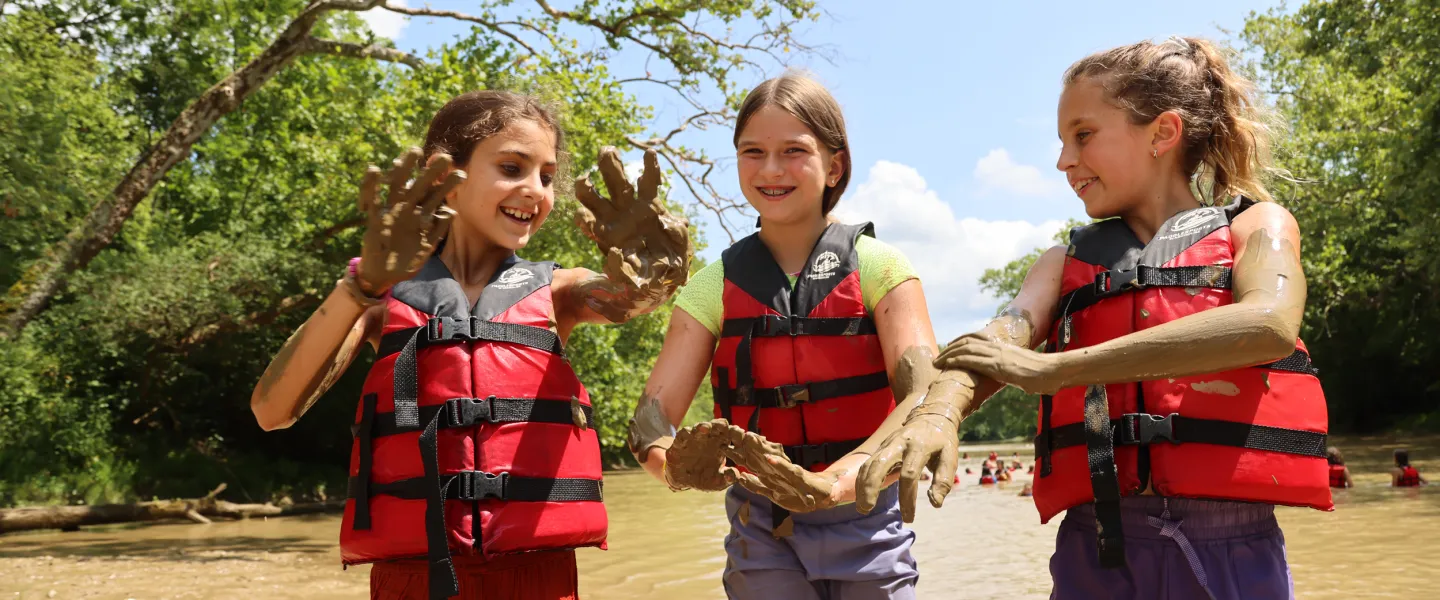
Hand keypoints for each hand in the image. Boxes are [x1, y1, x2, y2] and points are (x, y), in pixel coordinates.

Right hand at [356, 148, 462, 294]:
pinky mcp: (374, 219)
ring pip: (398, 185)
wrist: (384, 275)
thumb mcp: (426, 247)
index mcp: (420, 216)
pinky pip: (372, 198)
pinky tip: (374, 170)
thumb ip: (438, 230)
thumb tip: (450, 212)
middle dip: (432, 172)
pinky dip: (371, 184)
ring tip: (414, 151)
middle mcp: (407, 209)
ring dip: (405, 168)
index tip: (460, 172)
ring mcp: (391, 211)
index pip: (434, 196)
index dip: (445, 184)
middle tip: (446, 157)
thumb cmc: (407, 261)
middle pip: (420, 185)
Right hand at [574, 147, 691, 321]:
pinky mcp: (603, 240)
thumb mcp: (681, 243)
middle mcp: (629, 209)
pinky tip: (583, 218)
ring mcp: (613, 223)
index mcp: (650, 205)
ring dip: (587, 187)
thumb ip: (677, 230)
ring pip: (595, 199)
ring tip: (584, 179)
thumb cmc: (671, 259)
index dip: (651, 167)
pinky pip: (590, 227)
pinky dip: (586, 222)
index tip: (651, 152)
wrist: (658, 285)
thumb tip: (667, 220)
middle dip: (610, 164)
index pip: (650, 182)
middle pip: (617, 181)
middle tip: (606, 150)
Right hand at [664, 419, 735, 491]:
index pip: (732, 435)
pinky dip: (686, 433)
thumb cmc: (703, 478)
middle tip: (725, 428)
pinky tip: (688, 434)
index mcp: (722, 445)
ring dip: (704, 426)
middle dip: (722, 426)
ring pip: (701, 427)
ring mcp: (695, 438)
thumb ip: (727, 479)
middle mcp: (710, 438)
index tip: (741, 438)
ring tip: (706, 429)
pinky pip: (683, 434)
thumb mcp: (717, 482)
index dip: (737, 435)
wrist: (682, 480)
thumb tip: (736, 476)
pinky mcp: (681, 442)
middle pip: (718, 426)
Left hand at [719, 427, 840, 512]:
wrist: (820, 495)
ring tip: (748, 437)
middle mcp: (777, 467)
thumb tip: (739, 478)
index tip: (722, 442)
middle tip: (731, 430)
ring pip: (770, 456)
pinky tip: (769, 459)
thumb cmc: (795, 491)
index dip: (736, 451)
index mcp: (768, 471)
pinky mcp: (799, 477)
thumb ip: (755, 485)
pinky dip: (778, 465)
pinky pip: (787, 470)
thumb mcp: (771, 490)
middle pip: (758, 453)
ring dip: (758, 447)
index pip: (749, 459)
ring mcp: (787, 470)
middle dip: (744, 442)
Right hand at [855, 377, 972, 521]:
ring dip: (862, 486)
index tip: (909, 517)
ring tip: (863, 508)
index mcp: (919, 446)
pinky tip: (862, 496)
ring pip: (868, 464)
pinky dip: (861, 480)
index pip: (910, 474)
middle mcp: (899, 443)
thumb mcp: (950, 457)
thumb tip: (935, 503)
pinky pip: (866, 464)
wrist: (930, 416)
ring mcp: (887, 444)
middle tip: (867, 509)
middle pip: (879, 464)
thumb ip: (943, 480)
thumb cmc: (941, 441)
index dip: (908, 498)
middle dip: (871, 487)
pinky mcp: (880, 448)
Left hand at [934, 333, 1064, 394]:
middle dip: (950, 349)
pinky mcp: (999, 366)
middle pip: (967, 342)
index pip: (976, 339)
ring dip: (949, 355)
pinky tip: (949, 365)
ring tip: (938, 362)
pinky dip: (958, 361)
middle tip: (938, 357)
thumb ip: (1011, 368)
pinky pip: (974, 361)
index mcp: (1003, 347)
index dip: (959, 342)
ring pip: (966, 349)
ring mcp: (998, 355)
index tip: (949, 348)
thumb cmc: (1042, 373)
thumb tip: (1009, 375)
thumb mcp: (1022, 368)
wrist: (1054, 371)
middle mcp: (998, 347)